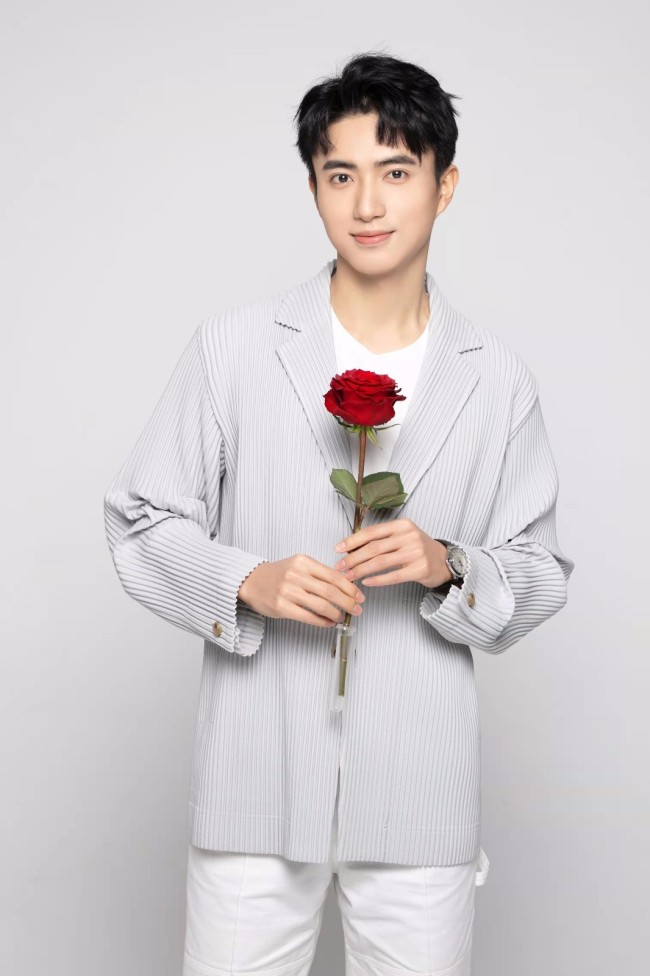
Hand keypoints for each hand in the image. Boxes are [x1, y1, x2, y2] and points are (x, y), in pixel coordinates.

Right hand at [237, 554, 365, 627]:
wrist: (251, 581)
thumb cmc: (278, 574)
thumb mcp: (299, 565)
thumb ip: (319, 573)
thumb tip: (345, 587)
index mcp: (303, 562)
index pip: (334, 576)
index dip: (350, 588)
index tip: (360, 596)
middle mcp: (296, 575)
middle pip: (330, 591)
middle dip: (348, 602)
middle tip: (358, 609)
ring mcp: (288, 592)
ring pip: (321, 605)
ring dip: (337, 613)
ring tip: (343, 617)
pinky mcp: (282, 607)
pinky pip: (309, 617)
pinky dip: (323, 621)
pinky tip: (329, 622)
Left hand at [333, 518, 453, 588]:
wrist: (444, 560)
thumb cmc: (418, 548)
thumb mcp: (402, 536)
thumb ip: (381, 539)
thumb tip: (352, 547)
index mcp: (402, 525)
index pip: (372, 532)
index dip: (352, 541)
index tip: (338, 549)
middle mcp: (409, 536)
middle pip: (374, 548)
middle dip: (353, 558)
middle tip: (340, 567)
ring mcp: (416, 553)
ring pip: (381, 562)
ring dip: (361, 570)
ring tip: (349, 576)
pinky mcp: (420, 569)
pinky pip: (393, 576)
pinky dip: (377, 580)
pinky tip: (366, 582)